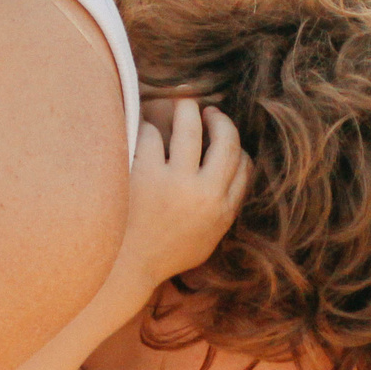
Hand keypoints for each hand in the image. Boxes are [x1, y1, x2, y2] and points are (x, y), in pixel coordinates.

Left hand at [118, 96, 248, 294]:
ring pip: (189, 128)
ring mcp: (175, 182)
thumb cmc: (164, 255)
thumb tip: (229, 183)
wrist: (127, 266)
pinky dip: (150, 126)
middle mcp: (204, 194)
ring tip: (183, 103)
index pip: (244, 167)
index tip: (225, 139)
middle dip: (221, 121)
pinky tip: (145, 126)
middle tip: (210, 112)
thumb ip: (221, 213)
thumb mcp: (205, 241)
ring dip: (188, 109)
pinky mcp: (146, 174)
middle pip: (226, 142)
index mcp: (222, 211)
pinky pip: (152, 135)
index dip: (237, 147)